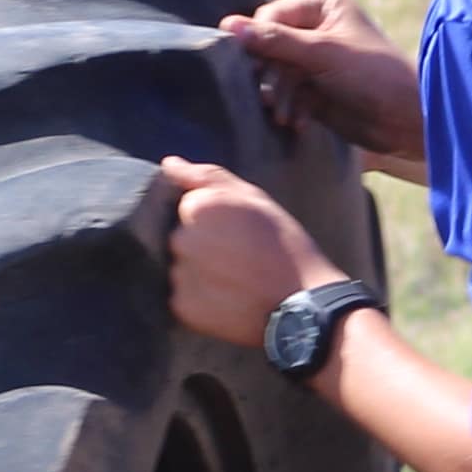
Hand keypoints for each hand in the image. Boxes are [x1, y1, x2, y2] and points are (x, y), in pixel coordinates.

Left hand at [156, 159, 333, 346]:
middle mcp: (181, 240)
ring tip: (234, 278)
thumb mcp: (252, 198)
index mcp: (196, 207)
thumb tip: (169, 164)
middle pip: (180, 238)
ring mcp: (179, 276)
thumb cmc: (282, 244)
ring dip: (199, 272)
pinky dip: (200, 298)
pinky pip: (182, 297)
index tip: (237, 232)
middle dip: (202, 245)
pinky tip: (228, 297)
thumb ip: (206, 177)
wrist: (302, 300)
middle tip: (237, 257)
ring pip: (180, 268)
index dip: (213, 220)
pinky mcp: (183, 307)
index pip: (187, 208)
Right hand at [219, 0, 420, 167]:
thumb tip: (227, 26)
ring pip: (276, 72)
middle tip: (268, 98)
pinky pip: (288, 93)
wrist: (407, 119)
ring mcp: (317, 59)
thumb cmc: (372, 74)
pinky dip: (290, 107)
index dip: (258, 41)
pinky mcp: (317, 88)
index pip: (271, 16)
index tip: (250, 65)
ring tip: (283, 115)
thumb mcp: (322, 53)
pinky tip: (298, 123)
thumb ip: (275, 41)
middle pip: (270, 45)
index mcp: (323, 4)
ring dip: (278, 95)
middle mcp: (318, 27)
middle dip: (269, 74)